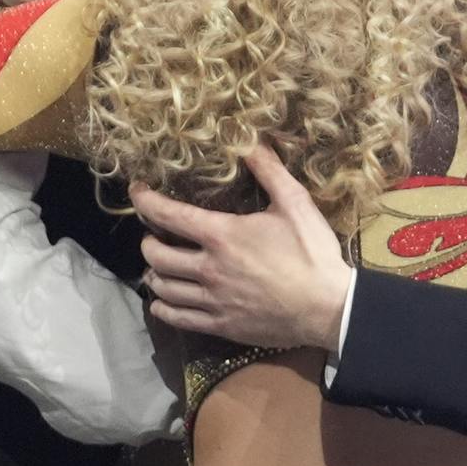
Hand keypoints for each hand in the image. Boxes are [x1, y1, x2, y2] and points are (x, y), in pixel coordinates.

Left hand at [132, 147, 350, 351]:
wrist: (328, 308)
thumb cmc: (313, 253)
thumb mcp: (295, 202)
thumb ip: (269, 170)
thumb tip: (250, 140)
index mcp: (222, 235)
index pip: (168, 214)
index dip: (145, 201)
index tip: (137, 193)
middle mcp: (208, 268)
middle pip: (156, 255)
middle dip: (148, 241)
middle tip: (154, 234)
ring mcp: (212, 300)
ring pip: (162, 288)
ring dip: (153, 273)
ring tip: (157, 266)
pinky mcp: (220, 325)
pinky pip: (177, 318)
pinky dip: (162, 307)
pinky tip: (163, 302)